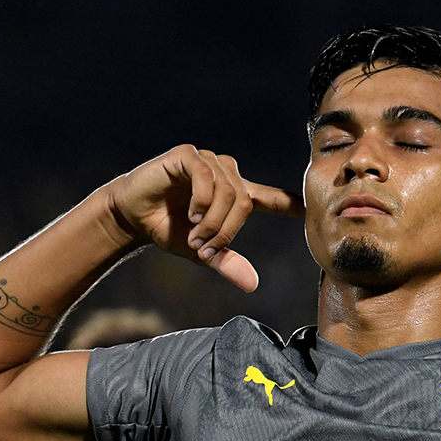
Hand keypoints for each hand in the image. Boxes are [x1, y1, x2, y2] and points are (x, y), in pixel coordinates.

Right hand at [105, 145, 303, 290]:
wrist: (131, 216)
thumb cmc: (167, 230)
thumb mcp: (200, 251)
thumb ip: (226, 262)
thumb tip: (253, 284)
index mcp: (233, 195)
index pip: (267, 198)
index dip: (289, 204)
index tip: (309, 210)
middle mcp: (224, 174)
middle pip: (245, 202)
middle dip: (226, 231)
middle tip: (205, 248)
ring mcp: (207, 162)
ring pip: (229, 191)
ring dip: (213, 220)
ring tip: (195, 235)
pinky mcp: (186, 155)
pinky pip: (206, 176)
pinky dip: (202, 200)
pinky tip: (191, 214)